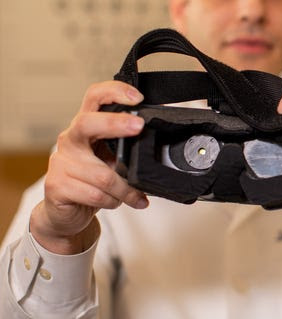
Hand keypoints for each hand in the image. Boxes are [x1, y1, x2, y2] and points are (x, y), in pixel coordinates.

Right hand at [30, 81, 148, 253]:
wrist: (66, 213)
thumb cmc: (92, 183)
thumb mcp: (111, 161)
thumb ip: (126, 150)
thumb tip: (157, 143)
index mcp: (85, 127)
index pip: (94, 98)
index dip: (114, 92)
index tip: (137, 98)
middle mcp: (70, 140)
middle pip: (88, 123)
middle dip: (116, 123)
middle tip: (139, 126)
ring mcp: (61, 162)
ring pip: (103, 175)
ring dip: (125, 189)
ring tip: (135, 196)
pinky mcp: (56, 185)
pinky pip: (95, 194)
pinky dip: (113, 201)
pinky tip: (117, 202)